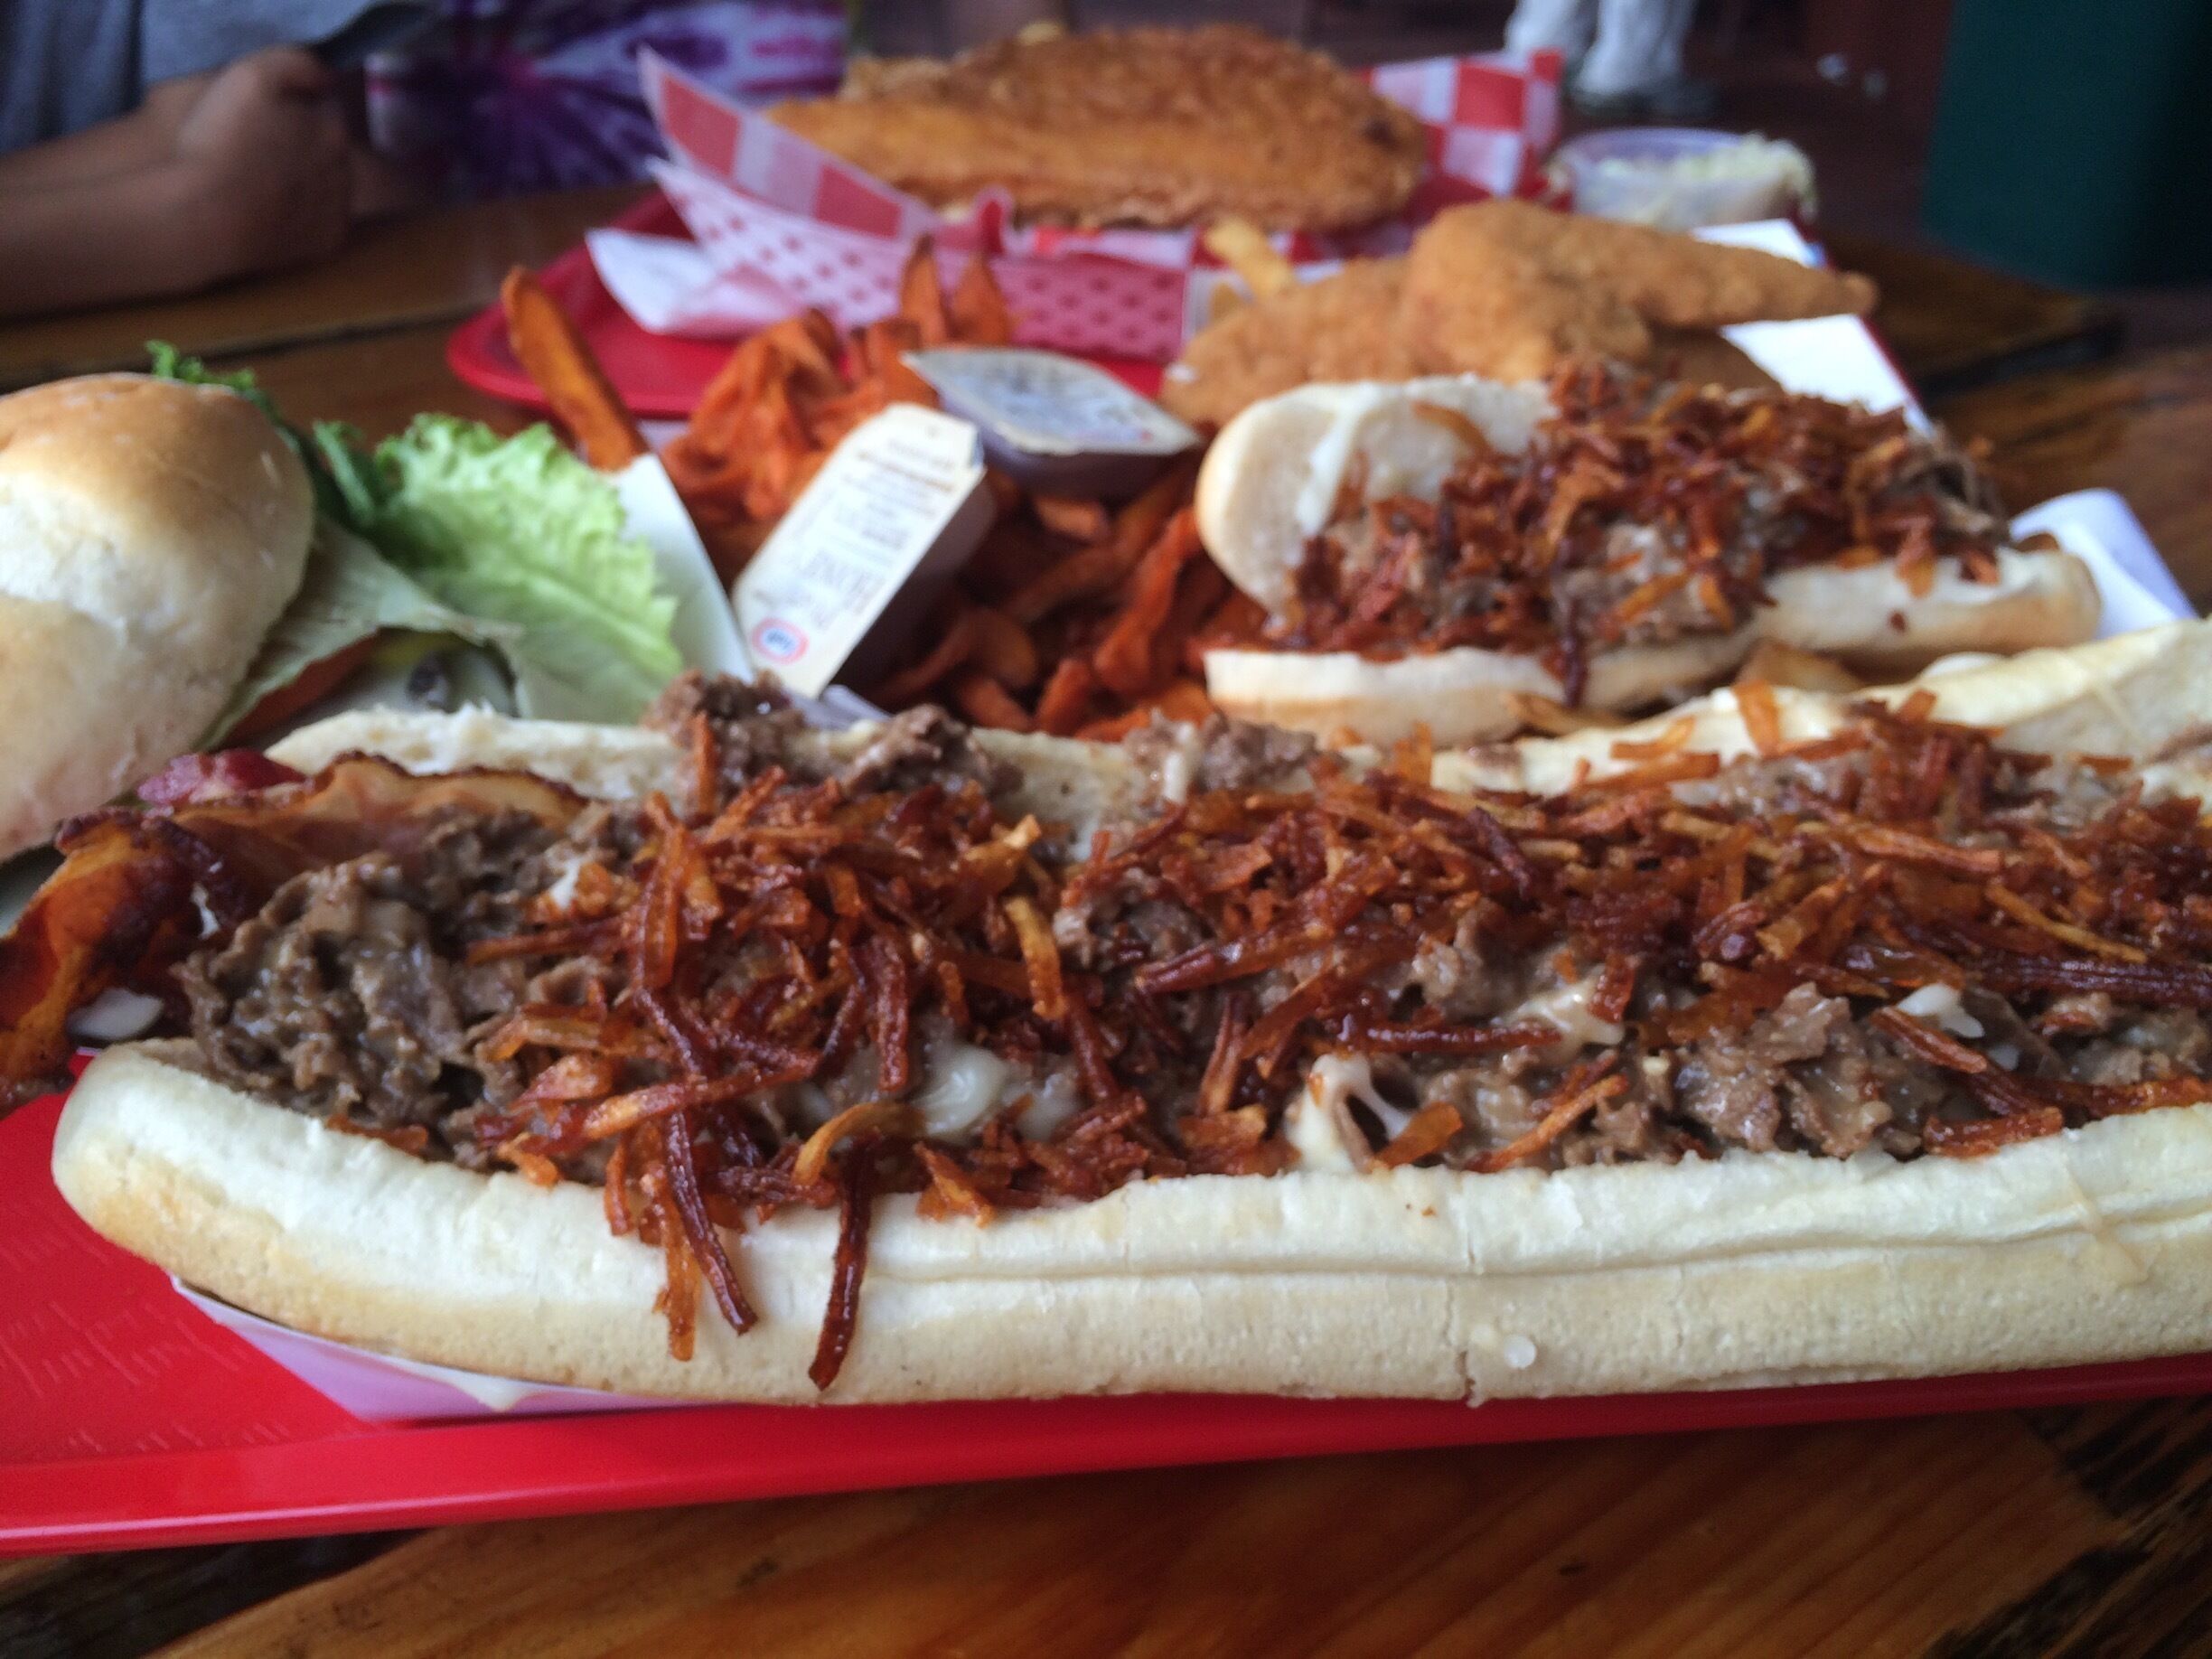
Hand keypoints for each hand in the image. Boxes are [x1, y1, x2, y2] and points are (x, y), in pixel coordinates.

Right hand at [166, 48, 352, 282]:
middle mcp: (348, 168)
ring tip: (264, 181)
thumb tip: (323, 74)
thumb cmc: (222, 142)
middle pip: (329, 146)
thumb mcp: (251, 77)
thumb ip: (294, 63)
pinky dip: (306, 216)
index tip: (265, 113)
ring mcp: (341, 210)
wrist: (205, 218)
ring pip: (329, 185)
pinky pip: (324, 223)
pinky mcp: (328, 244)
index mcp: (333, 126)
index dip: (295, 104)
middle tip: (260, 148)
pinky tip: (274, 213)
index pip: (323, 104)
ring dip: (307, 179)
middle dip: (305, 142)